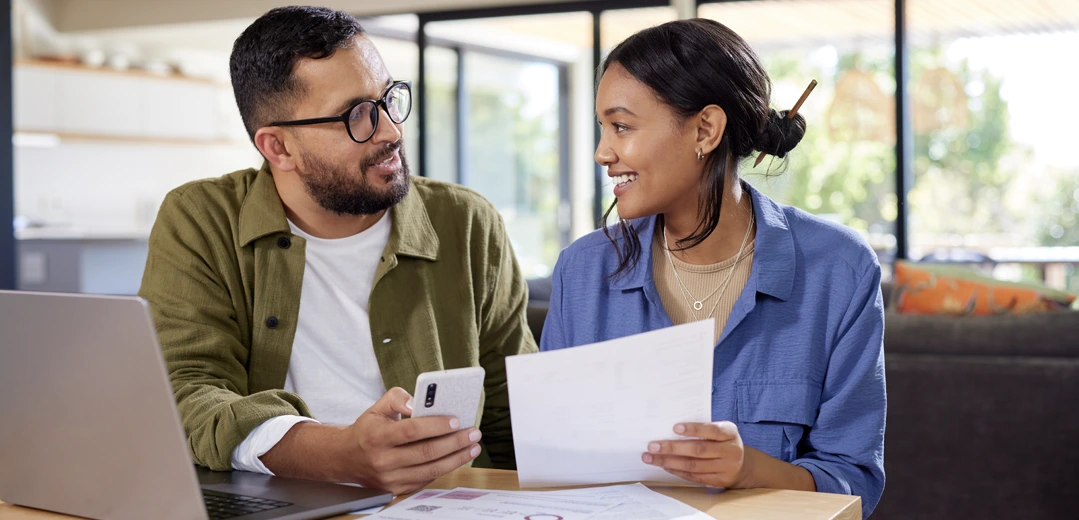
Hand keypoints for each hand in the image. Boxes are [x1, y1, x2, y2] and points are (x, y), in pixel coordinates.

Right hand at [261, 387, 480, 494]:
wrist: (345, 459)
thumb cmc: (366, 430)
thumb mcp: (376, 408)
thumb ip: (397, 398)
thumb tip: (417, 401)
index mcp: (376, 437)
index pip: (411, 431)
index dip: (436, 425)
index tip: (456, 419)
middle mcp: (383, 460)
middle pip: (426, 452)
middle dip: (455, 442)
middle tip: (474, 432)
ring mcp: (390, 478)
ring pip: (430, 470)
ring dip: (457, 458)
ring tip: (473, 446)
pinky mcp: (397, 489)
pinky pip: (427, 479)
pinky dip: (445, 468)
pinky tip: (458, 457)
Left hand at [642, 421, 749, 488]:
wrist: (743, 465)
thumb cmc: (723, 442)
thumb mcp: (721, 431)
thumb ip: (703, 429)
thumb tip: (670, 429)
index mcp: (730, 432)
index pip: (712, 430)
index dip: (694, 429)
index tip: (675, 428)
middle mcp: (731, 450)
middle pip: (698, 450)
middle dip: (672, 448)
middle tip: (652, 446)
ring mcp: (726, 468)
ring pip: (694, 466)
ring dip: (669, 462)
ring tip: (651, 458)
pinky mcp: (719, 481)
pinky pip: (695, 477)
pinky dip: (677, 471)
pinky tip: (665, 466)